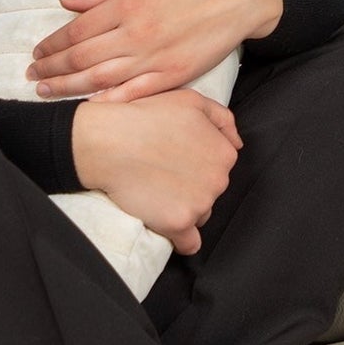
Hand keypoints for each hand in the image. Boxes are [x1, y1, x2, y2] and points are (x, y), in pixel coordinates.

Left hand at [26, 0, 283, 102]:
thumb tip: (66, 3)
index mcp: (127, 4)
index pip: (77, 30)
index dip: (52, 44)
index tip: (37, 52)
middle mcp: (137, 32)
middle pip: (82, 57)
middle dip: (52, 68)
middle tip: (32, 75)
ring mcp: (155, 58)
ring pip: (101, 78)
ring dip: (68, 87)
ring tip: (46, 92)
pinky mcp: (173, 76)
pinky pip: (134, 93)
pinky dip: (109, 101)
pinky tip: (88, 106)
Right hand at [69, 91, 240, 255]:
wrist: (106, 141)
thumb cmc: (143, 117)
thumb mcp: (190, 100)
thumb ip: (222, 119)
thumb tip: (237, 143)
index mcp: (224, 153)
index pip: (220, 168)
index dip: (198, 163)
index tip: (176, 159)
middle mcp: (219, 180)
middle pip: (211, 193)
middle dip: (192, 186)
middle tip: (162, 173)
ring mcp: (200, 204)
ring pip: (200, 215)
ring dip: (184, 209)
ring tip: (155, 191)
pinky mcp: (178, 223)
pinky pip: (190, 244)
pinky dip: (181, 240)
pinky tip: (167, 227)